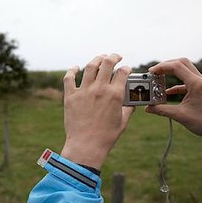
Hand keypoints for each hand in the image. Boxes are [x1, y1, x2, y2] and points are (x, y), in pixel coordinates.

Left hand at [60, 54, 134, 169]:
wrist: (86, 146)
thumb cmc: (106, 137)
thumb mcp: (122, 122)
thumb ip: (128, 109)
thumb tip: (132, 103)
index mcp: (115, 95)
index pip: (123, 73)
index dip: (126, 68)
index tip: (126, 69)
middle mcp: (99, 89)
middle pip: (107, 63)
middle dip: (113, 57)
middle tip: (115, 57)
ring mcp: (84, 91)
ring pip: (90, 66)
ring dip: (96, 59)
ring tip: (100, 58)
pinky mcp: (70, 96)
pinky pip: (69, 78)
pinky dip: (72, 70)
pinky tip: (76, 67)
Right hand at [145, 58, 201, 164]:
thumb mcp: (180, 116)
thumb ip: (162, 110)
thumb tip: (147, 108)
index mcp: (196, 84)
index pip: (177, 66)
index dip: (162, 67)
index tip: (151, 72)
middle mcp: (201, 80)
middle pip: (181, 63)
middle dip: (166, 65)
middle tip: (154, 72)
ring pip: (185, 70)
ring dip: (171, 72)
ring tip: (159, 79)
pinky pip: (187, 81)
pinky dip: (176, 84)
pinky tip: (168, 92)